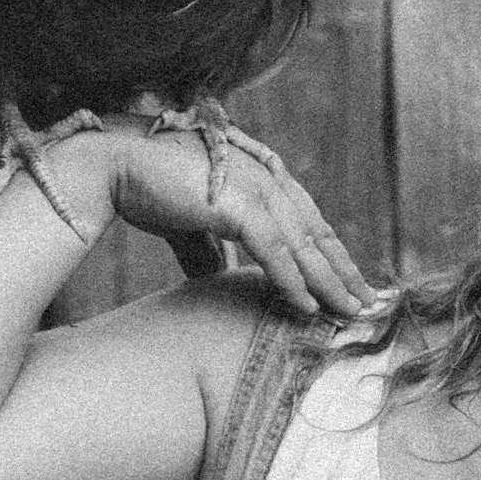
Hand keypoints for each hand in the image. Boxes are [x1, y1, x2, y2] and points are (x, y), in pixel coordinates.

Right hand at [101, 117, 376, 320]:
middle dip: (344, 271)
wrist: (113, 166)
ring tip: (348, 313)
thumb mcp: (189, 222)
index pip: (307, 219)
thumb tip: (217, 276)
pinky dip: (293, 281)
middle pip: (317, 231)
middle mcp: (266, 176)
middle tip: (368, 305)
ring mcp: (254, 187)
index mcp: (260, 175)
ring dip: (329, 282)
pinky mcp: (237, 204)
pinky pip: (275, 251)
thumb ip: (208, 247)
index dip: (330, 253)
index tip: (347, 282)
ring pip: (304, 244)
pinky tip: (307, 307)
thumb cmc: (146, 187)